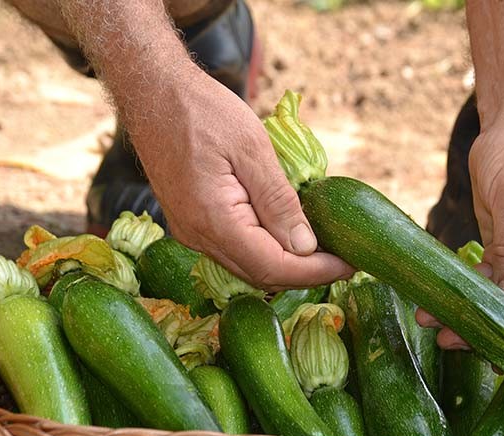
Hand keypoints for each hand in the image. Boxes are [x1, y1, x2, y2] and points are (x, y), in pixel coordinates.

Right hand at [131, 68, 353, 290]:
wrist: (153, 93)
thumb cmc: (203, 111)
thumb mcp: (252, 149)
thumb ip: (279, 202)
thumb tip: (305, 247)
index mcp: (213, 220)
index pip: (273, 266)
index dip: (315, 272)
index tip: (350, 264)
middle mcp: (198, 236)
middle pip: (261, 275)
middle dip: (306, 273)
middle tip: (344, 258)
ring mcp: (191, 233)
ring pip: (247, 267)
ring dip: (286, 264)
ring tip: (324, 249)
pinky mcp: (191, 224)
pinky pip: (235, 251)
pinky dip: (266, 250)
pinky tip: (288, 234)